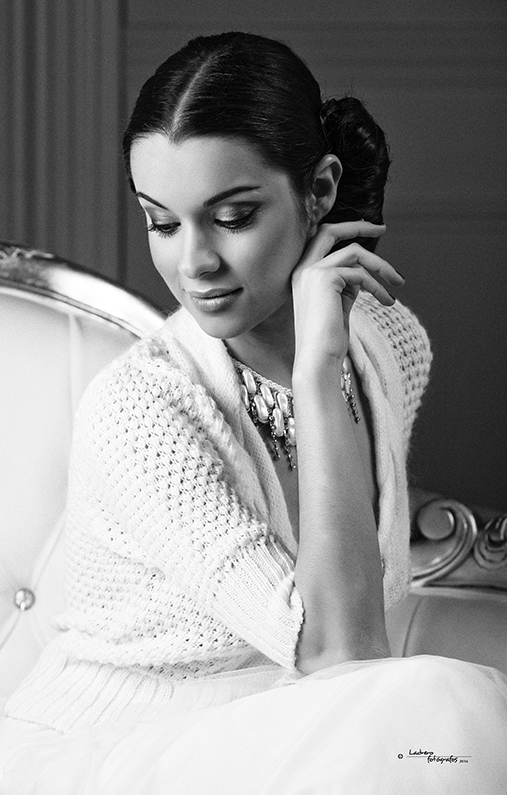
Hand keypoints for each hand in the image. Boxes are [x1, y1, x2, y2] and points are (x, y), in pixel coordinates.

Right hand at [291, 221, 403, 370]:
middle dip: (358, 225)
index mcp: (301, 275)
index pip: (321, 240)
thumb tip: (364, 274)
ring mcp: (311, 272)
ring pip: (354, 252)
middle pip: (330, 231)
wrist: (317, 360)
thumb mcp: (338, 305)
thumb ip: (346, 286)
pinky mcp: (325, 279)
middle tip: (383, 228)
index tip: (370, 230)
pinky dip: (378, 286)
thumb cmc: (328, 340)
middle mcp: (301, 269)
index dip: (345, 230)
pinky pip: (360, 274)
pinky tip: (386, 301)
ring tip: (398, 283)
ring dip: (381, 265)